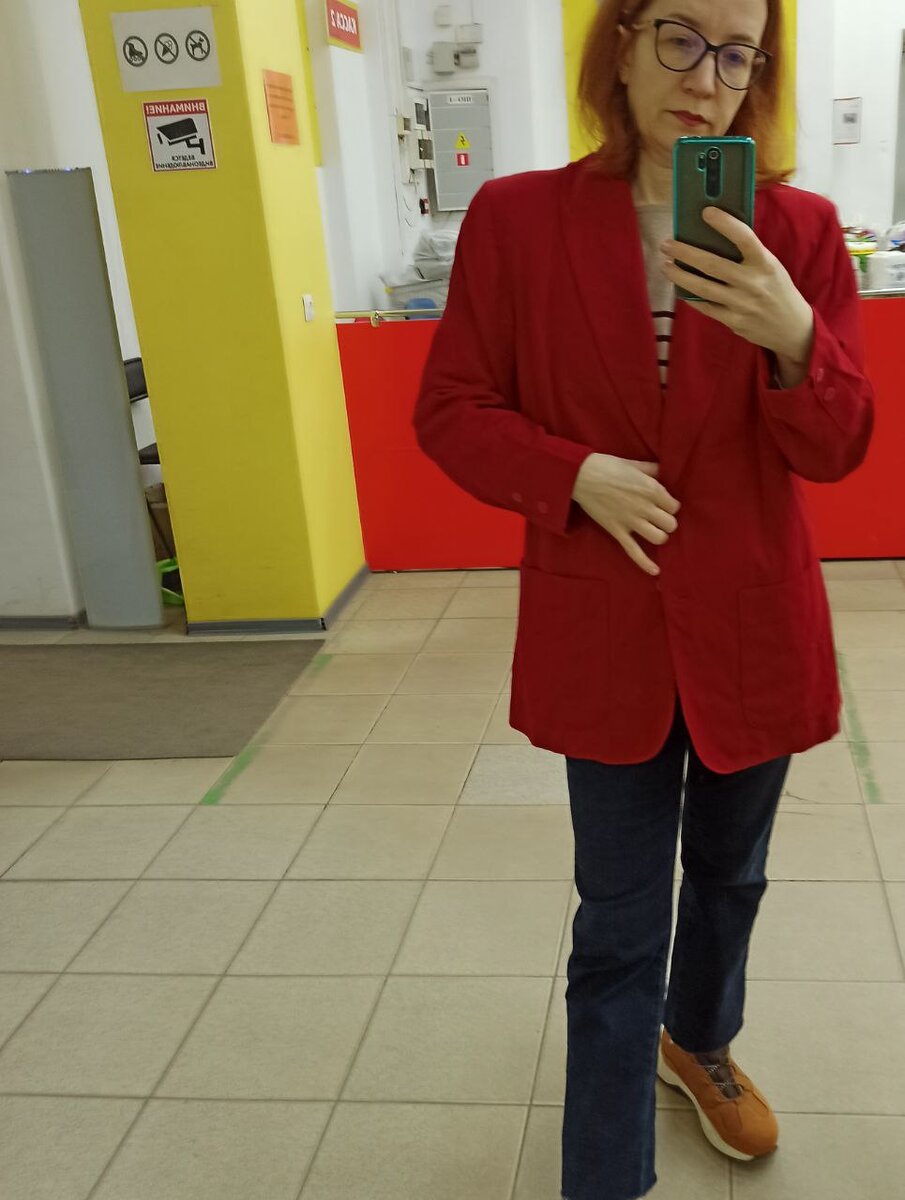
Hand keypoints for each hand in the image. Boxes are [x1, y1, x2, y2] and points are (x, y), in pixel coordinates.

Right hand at [571, 454, 680, 576]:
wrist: (581, 476)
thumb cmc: (608, 467)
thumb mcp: (634, 464)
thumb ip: (652, 469)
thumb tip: (664, 471)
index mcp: (652, 489)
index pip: (675, 506)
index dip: (670, 506)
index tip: (663, 504)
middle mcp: (645, 507)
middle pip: (670, 524)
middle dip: (667, 521)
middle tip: (658, 517)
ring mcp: (631, 522)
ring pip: (659, 538)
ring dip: (659, 536)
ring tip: (653, 531)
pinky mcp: (618, 531)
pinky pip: (635, 552)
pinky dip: (645, 563)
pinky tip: (656, 571)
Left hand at [660, 208, 814, 378]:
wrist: (792, 328)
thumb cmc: (777, 290)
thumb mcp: (771, 267)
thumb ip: (749, 255)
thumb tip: (716, 237)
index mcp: (765, 264)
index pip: (745, 238)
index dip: (725, 224)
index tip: (706, 212)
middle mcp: (753, 283)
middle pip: (712, 265)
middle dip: (686, 253)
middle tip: (667, 244)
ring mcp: (741, 304)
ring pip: (703, 288)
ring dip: (680, 275)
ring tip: (665, 265)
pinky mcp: (733, 321)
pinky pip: (705, 307)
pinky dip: (690, 296)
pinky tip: (679, 287)